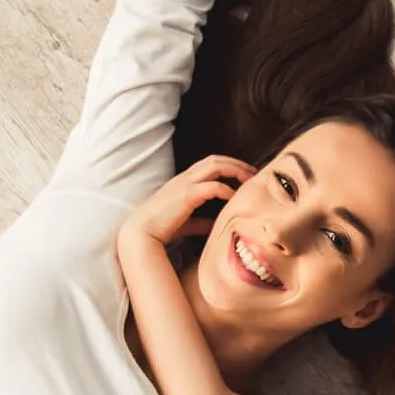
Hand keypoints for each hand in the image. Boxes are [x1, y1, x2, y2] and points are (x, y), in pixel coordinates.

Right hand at [120, 155, 255, 247]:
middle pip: (214, 160)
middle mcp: (184, 178)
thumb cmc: (160, 229)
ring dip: (235, 170)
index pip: (208, 164)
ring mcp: (184, 184)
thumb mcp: (185, 223)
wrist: (140, 235)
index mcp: (182, 182)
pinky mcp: (186, 195)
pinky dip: (226, 190)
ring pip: (214, 165)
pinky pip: (212, 186)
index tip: (244, 175)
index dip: (228, 166)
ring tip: (249, 180)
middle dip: (236, 164)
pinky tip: (235, 197)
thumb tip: (215, 227)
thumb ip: (200, 222)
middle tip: (254, 173)